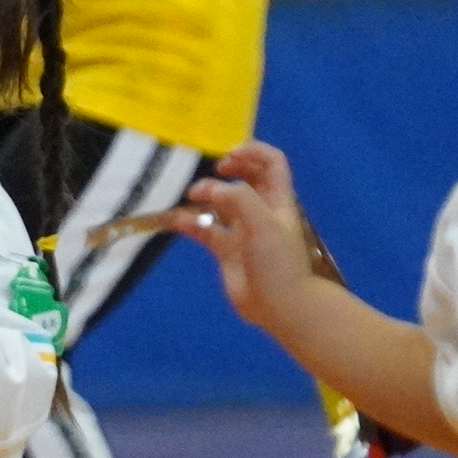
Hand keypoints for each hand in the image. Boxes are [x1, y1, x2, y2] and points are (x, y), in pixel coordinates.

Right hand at [170, 142, 312, 331]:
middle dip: (227, 169)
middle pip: (245, 177)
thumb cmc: (278, 262)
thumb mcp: (264, 224)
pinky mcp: (225, 250)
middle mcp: (260, 209)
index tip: (228, 157)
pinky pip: (205, 229)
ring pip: (221, 202)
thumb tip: (213, 189)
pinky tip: (179, 221)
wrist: (279, 305)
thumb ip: (240, 200)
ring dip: (205, 195)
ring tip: (192, 196)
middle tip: (213, 172)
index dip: (252, 152)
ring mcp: (241, 229)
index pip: (271, 162)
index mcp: (277, 199)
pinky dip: (191, 223)